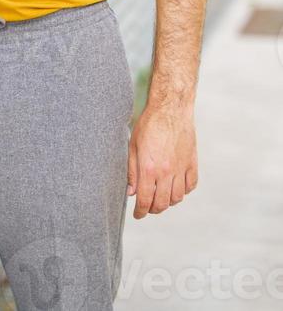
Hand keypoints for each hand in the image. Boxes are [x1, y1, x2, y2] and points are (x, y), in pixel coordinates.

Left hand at [127, 101, 197, 217]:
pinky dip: (183, 191)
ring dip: (168, 202)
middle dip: (153, 209)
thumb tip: (130, 192)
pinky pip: (190, 186)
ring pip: (177, 198)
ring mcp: (181, 168)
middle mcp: (166, 172)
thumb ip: (131, 170)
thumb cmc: (149, 124)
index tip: (138, 215)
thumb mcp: (133, 145)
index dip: (140, 212)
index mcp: (149, 168)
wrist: (170, 108)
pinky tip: (176, 187)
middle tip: (148, 207)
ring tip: (161, 198)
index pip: (145, 200)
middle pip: (162, 203)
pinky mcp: (192, 163)